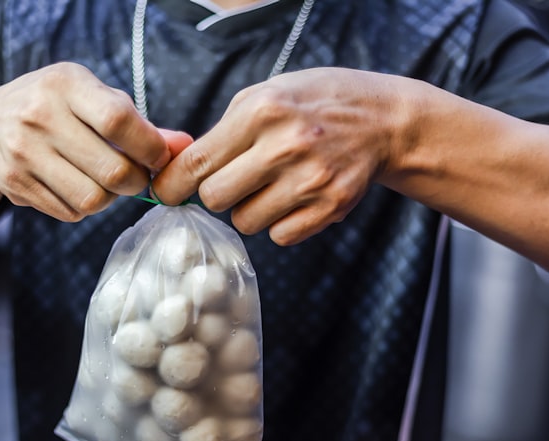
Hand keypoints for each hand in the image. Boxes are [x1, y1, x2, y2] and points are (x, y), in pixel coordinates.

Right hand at [0, 62, 190, 220]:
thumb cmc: (57, 108)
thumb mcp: (94, 99)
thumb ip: (140, 124)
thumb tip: (185, 147)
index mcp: (65, 84)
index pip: (118, 121)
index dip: (149, 148)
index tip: (158, 159)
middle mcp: (38, 115)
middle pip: (112, 171)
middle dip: (136, 182)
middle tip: (135, 177)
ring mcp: (22, 152)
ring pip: (92, 199)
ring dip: (109, 198)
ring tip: (103, 181)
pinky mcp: (14, 183)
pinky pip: (70, 212)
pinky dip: (83, 207)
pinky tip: (75, 185)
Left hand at [152, 68, 403, 244]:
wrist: (381, 120)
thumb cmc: (313, 105)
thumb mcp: (266, 95)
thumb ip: (223, 131)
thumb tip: (174, 171)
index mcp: (262, 111)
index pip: (197, 163)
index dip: (173, 184)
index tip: (167, 192)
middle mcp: (285, 146)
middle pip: (215, 198)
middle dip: (216, 194)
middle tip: (234, 181)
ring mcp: (311, 180)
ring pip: (246, 221)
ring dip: (250, 210)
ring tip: (272, 185)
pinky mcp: (330, 207)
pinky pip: (280, 236)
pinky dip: (280, 224)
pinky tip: (294, 198)